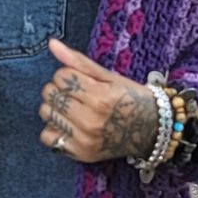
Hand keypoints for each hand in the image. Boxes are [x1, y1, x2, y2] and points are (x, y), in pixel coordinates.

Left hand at [38, 37, 160, 164]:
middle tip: (76, 93)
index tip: (80, 80)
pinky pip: (47, 136)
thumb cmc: (130, 98)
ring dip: (55, 107)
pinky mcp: (80, 153)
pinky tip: (68, 124)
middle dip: (59, 89)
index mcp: (101, 97)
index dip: (68, 74)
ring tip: (72, 108)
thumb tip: (52, 43)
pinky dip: (53, 128)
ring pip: (46, 113)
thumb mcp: (109, 76)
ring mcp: (85, 139)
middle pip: (51, 94)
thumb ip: (78, 61)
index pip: (61, 76)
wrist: (151, 130)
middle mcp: (92, 120)